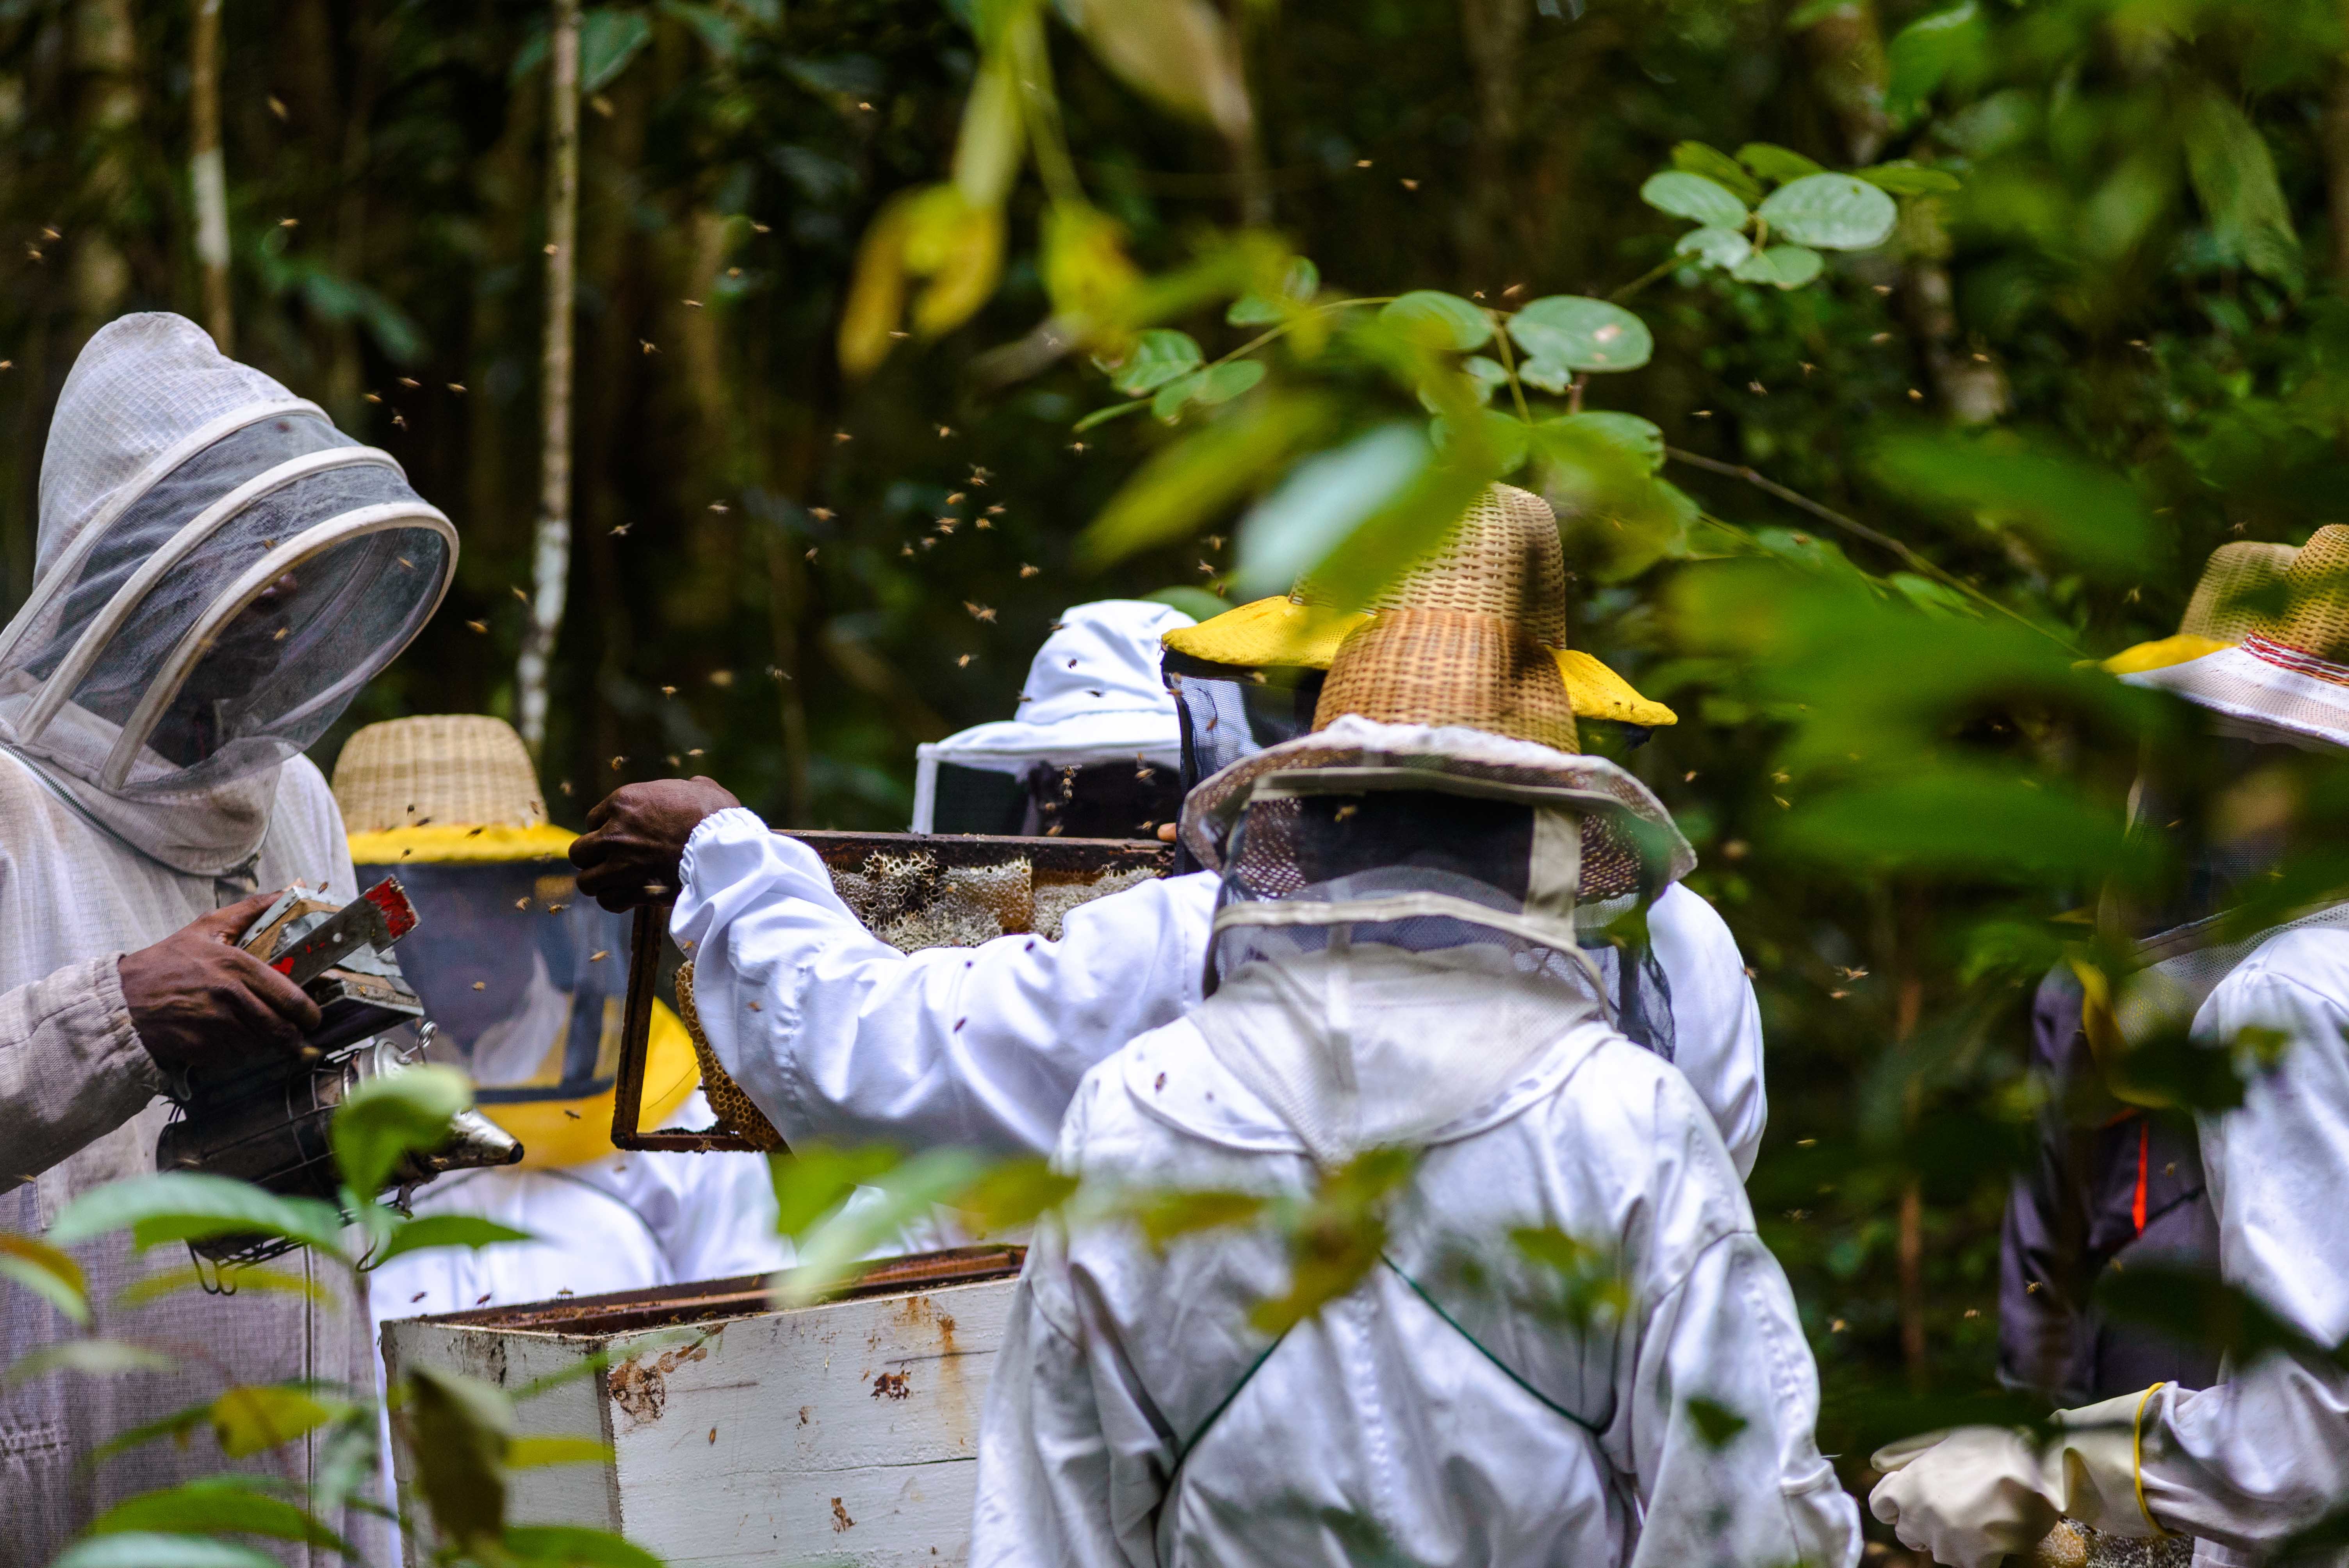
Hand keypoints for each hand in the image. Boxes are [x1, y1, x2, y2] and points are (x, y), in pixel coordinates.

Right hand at [120, 891, 324, 1075]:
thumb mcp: (207, 927)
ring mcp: (215, 1026)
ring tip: (256, 1033)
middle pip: (281, 1029)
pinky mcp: (201, 1050)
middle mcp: (230, 997)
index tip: (312, 1018)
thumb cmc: (167, 961)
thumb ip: (252, 909)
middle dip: (293, 1035)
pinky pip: (236, 1059)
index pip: (291, 999)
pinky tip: (228, 1040)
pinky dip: (238, 1054)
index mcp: (237, 966)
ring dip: (264, 1044)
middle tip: (294, 1032)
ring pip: (261, 1046)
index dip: (309, 1014)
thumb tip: (294, 889)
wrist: (121, 998)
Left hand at [571, 776, 740, 910]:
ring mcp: (621, 864)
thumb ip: (686, 787)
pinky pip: (609, 901)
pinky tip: (628, 897)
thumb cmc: (717, 815)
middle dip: (593, 858)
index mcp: (625, 802)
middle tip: (612, 862)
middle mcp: (615, 832)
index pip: (592, 820)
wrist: (726, 848)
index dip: (606, 830)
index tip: (622, 838)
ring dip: (600, 883)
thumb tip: (693, 786)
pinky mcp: (634, 889)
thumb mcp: (701, 788)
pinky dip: (616, 901)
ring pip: (587, 881)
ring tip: (615, 883)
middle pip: (580, 851)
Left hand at [1869, 1426, 2060, 1567]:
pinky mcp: (1974, 1560)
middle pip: (1907, 1533)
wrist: (2039, 1466)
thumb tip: (1878, 1462)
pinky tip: (1993, 1533)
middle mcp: (1920, 1515)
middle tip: (1952, 1508)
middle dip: (1923, 1523)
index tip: (1911, 1499)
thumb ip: (1906, 1452)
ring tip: (1979, 1516)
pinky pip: (1968, 1563)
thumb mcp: (1942, 1437)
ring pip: (1939, 1551)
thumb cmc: (1992, 1444)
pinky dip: (1979, 1554)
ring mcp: (1946, 1541)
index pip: (1881, 1507)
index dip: (1895, 1504)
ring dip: (1953, 1539)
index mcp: (1908, 1484)